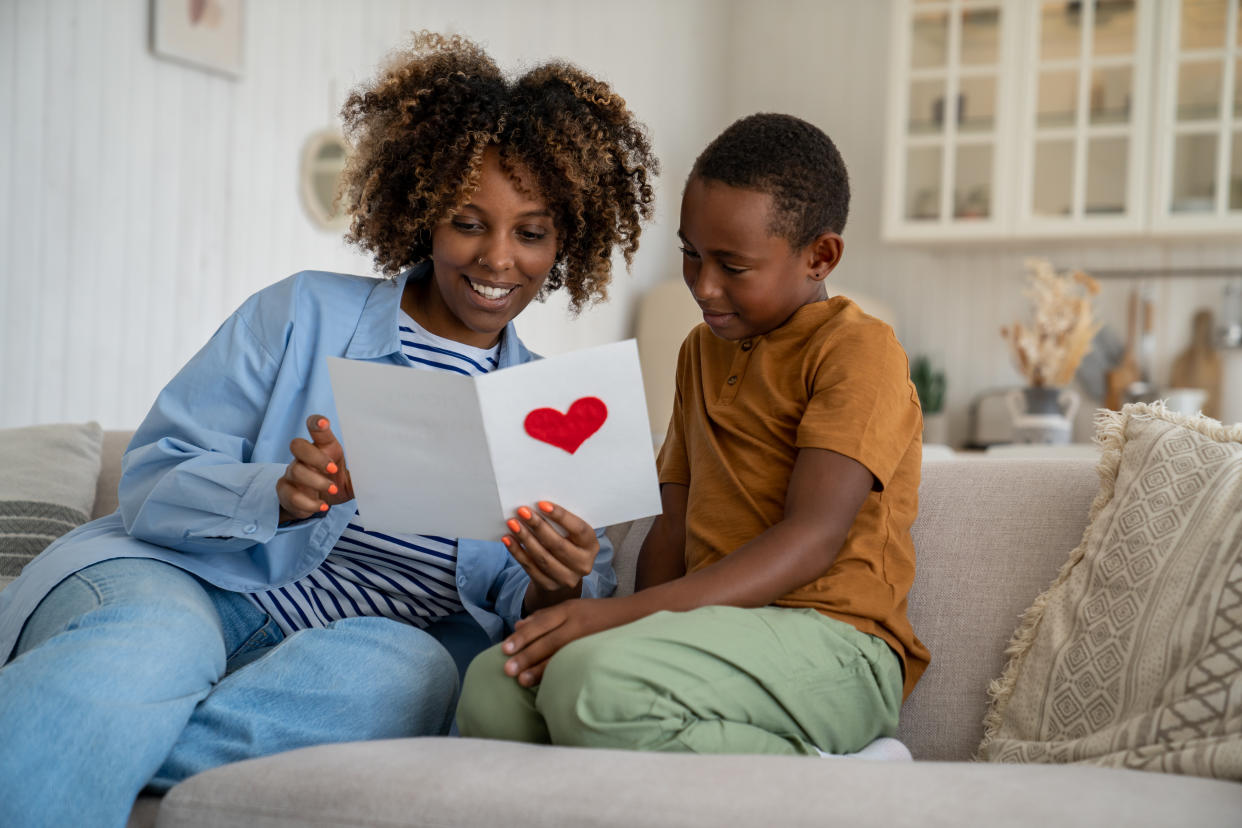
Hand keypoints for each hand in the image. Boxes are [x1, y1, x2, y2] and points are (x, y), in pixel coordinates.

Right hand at [276, 415, 353, 522]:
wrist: (316, 505)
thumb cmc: (335, 483)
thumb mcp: (352, 480)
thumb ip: (363, 477)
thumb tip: (383, 478)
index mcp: (324, 448)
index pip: (315, 428)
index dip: (316, 423)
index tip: (323, 423)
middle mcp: (305, 457)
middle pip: (297, 445)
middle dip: (315, 457)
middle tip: (334, 469)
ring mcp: (292, 473)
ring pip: (295, 471)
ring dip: (316, 482)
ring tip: (332, 491)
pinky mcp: (285, 490)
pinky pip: (291, 494)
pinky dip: (309, 503)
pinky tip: (322, 506)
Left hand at [501, 597, 631, 686]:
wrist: (637, 615)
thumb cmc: (599, 614)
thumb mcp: (573, 608)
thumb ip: (545, 616)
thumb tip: (518, 626)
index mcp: (569, 608)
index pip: (541, 622)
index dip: (523, 636)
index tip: (505, 649)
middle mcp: (578, 620)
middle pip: (548, 638)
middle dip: (526, 654)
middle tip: (507, 669)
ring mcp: (590, 635)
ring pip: (560, 652)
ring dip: (540, 667)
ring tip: (522, 680)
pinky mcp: (599, 648)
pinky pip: (576, 661)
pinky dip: (561, 670)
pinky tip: (549, 683)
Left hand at [503, 501, 599, 606]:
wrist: (562, 574)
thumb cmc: (566, 543)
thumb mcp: (571, 534)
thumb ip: (561, 523)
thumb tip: (537, 506)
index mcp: (591, 545)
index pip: (578, 529)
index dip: (561, 516)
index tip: (542, 504)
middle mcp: (582, 564)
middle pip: (557, 544)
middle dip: (538, 526)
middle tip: (522, 511)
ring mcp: (566, 578)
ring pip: (542, 557)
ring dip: (525, 538)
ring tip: (512, 524)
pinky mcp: (549, 585)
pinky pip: (530, 567)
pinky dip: (517, 552)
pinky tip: (508, 539)